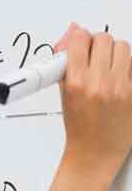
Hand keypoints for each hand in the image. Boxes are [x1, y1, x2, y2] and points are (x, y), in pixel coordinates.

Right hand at [34, 23, 131, 190]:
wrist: (95, 152)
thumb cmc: (79, 127)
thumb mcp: (64, 94)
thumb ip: (66, 65)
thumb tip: (71, 40)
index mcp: (77, 83)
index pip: (80, 40)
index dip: (78, 38)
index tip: (78, 42)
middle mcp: (101, 83)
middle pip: (104, 40)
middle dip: (97, 44)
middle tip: (93, 55)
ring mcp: (123, 88)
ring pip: (123, 48)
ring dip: (114, 53)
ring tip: (107, 66)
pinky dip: (126, 67)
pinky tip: (119, 77)